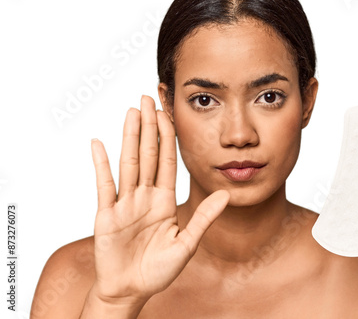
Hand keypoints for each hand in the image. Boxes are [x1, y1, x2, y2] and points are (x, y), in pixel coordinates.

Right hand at [89, 95, 229, 306]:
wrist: (131, 290)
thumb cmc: (159, 271)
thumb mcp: (187, 243)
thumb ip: (204, 218)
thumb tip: (227, 194)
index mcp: (164, 201)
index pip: (168, 161)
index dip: (169, 137)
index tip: (168, 113)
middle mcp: (145, 196)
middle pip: (148, 154)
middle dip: (149, 127)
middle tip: (148, 99)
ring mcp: (125, 204)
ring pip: (129, 163)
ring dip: (130, 137)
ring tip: (131, 112)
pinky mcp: (107, 215)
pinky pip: (104, 185)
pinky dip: (101, 164)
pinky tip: (99, 144)